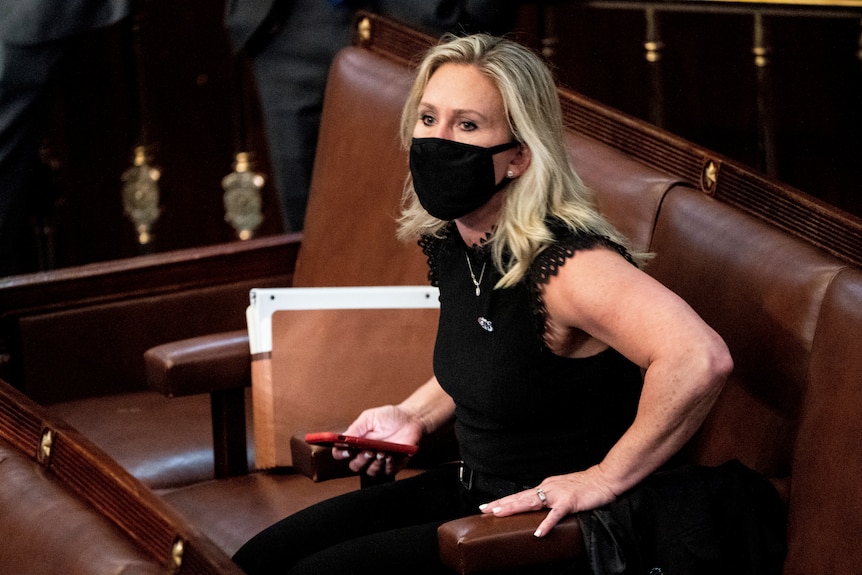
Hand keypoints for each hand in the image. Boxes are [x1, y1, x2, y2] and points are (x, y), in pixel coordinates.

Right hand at [332, 405, 423, 476]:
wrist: (410, 419)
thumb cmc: (390, 417)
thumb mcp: (370, 417)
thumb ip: (356, 427)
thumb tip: (342, 437)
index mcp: (356, 442)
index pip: (341, 453)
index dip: (340, 454)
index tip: (347, 450)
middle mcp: (365, 453)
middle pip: (355, 466)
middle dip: (360, 460)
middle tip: (368, 451)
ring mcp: (378, 461)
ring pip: (370, 471)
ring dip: (375, 463)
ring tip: (382, 451)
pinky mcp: (392, 465)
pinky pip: (387, 472)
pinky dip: (388, 465)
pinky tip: (390, 455)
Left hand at [479, 465, 617, 537]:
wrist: (605, 479)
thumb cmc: (586, 486)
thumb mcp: (563, 490)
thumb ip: (551, 498)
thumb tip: (540, 508)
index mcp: (546, 486)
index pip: (521, 495)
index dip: (505, 500)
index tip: (489, 506)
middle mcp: (548, 488)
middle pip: (520, 497)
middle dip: (501, 504)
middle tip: (484, 509)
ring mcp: (558, 494)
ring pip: (531, 502)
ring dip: (514, 508)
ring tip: (499, 514)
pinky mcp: (570, 502)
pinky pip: (555, 515)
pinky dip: (546, 523)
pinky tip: (538, 532)